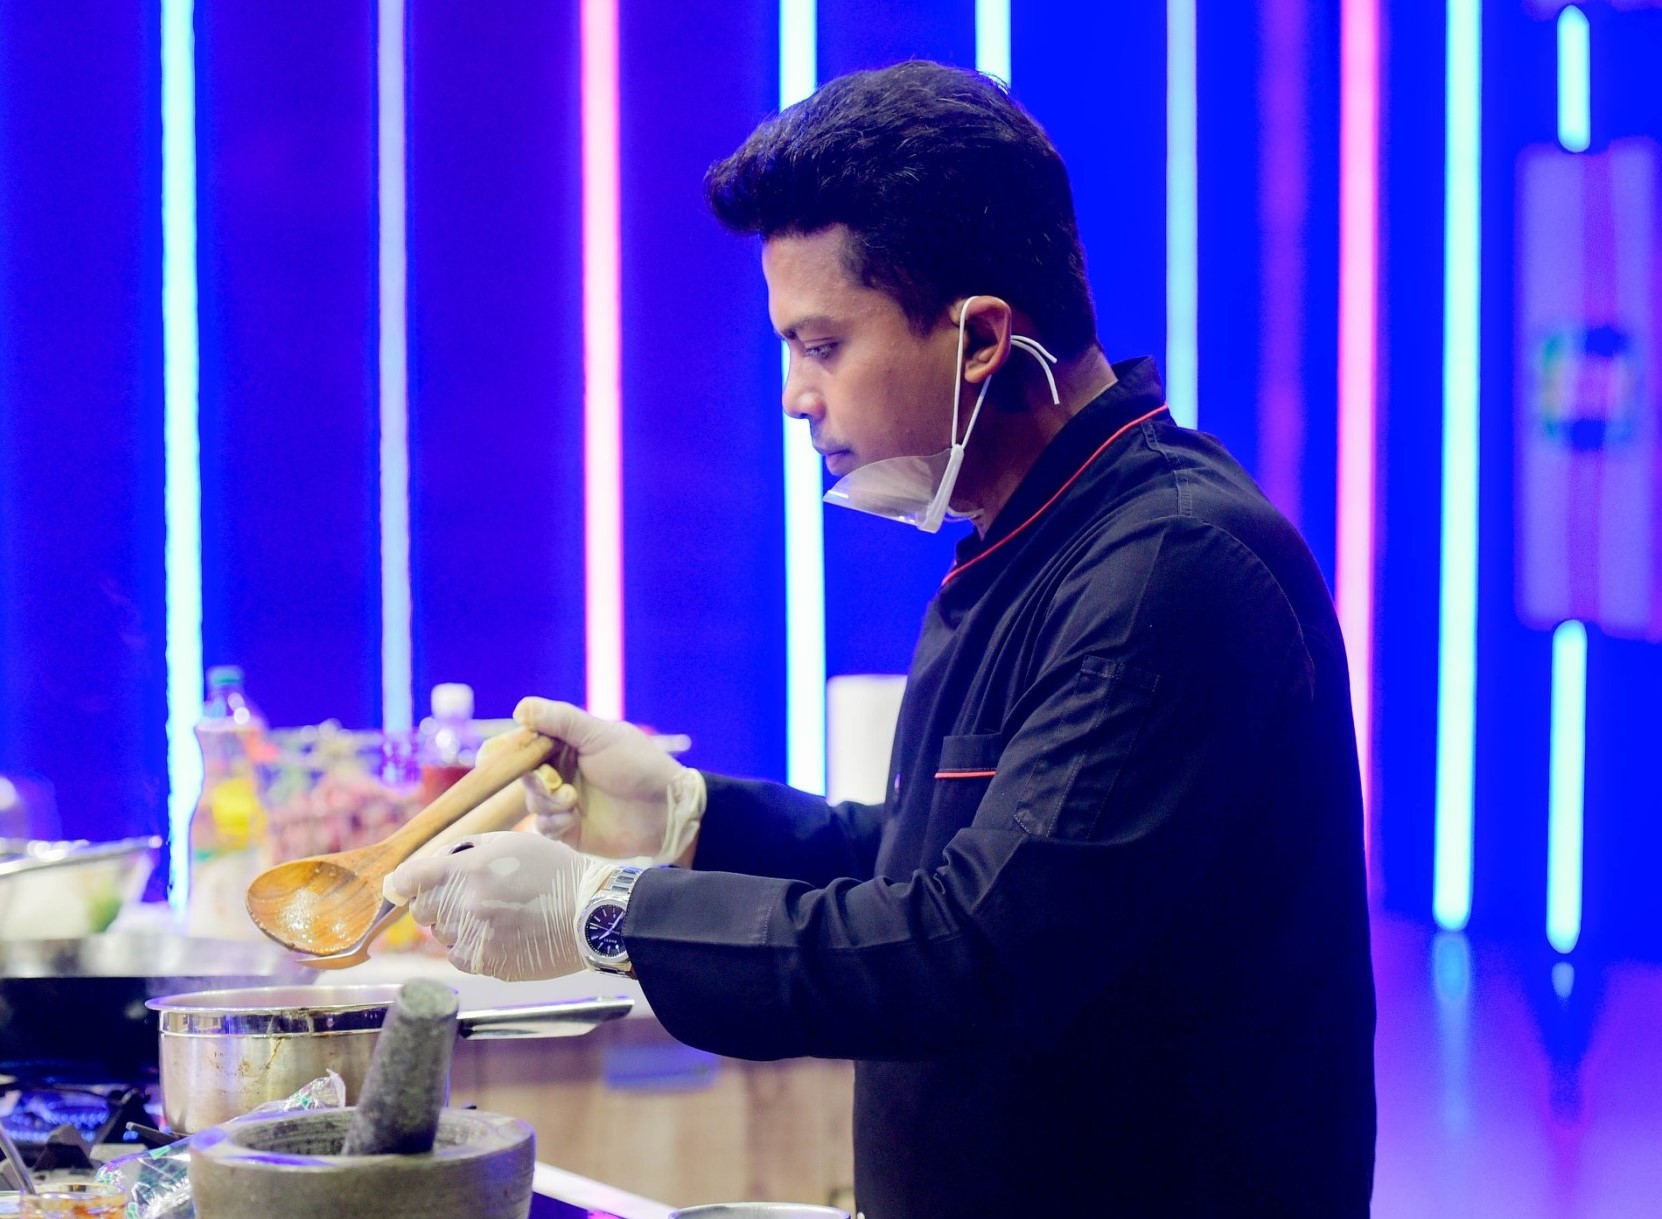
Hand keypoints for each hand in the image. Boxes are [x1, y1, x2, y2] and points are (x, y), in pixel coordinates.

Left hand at [384, 832, 609, 980]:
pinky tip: (498, 935)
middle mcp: (467, 905)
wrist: (591, 912)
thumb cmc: (555, 872)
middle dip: (436, 902)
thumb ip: (467, 850)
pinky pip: (458, 957)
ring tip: (493, 915)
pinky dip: (470, 947)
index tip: (403, 885)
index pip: (410, 878)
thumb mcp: (512, 843)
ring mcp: (476, 938)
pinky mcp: (488, 963)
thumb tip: (432, 864)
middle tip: (464, 897)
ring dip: (457, 925)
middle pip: (421, 910)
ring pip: (442, 935)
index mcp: (470, 870)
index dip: (403, 881)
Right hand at [512, 697, 703, 864]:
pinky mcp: (569, 829)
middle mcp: (563, 770)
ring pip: (531, 801)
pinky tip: (573, 819)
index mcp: (569, 743)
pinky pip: (543, 827)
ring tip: (573, 801)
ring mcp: (565, 800)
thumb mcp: (600, 736)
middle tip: (556, 782)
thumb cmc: (638, 766)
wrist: (666, 811)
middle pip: (524, 773)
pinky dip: (553, 822)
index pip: (528, 741)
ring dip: (546, 801)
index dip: (508, 748)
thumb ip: (561, 720)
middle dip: (536, 778)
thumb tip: (519, 708)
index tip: (491, 755)